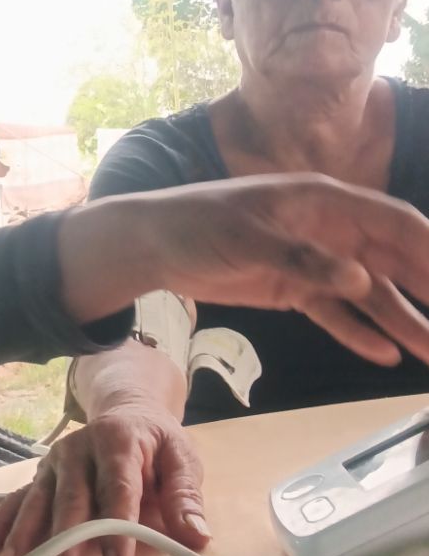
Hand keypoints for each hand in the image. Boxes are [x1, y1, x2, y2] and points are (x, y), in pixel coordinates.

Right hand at [0, 404, 205, 555]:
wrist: (127, 409)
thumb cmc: (157, 443)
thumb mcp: (182, 459)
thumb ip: (186, 498)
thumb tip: (197, 537)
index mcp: (120, 442)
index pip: (118, 491)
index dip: (117, 530)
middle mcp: (80, 448)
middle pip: (72, 499)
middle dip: (65, 540)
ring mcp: (56, 461)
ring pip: (39, 500)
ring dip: (26, 534)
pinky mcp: (42, 474)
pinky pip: (19, 497)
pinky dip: (2, 520)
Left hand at [60, 175, 428, 365]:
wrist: (154, 244)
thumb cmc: (199, 225)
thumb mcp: (249, 239)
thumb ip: (304, 259)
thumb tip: (360, 282)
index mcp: (324, 201)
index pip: (392, 223)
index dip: (428, 250)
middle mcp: (329, 229)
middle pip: (390, 261)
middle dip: (425, 291)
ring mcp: (313, 261)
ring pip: (368, 294)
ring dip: (399, 321)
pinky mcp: (293, 289)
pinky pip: (334, 314)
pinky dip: (358, 332)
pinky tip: (386, 355)